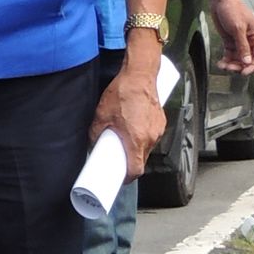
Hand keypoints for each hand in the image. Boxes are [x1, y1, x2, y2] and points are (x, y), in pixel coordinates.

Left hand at [92, 57, 168, 177]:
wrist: (140, 75)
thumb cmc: (121, 93)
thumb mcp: (101, 116)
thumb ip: (95, 133)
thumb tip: (93, 143)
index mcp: (136, 140)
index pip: (136, 169)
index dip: (127, 177)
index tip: (120, 178)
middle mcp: (150, 137)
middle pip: (142, 160)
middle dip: (131, 163)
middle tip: (119, 160)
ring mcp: (158, 129)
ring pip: (148, 148)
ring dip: (137, 150)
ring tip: (125, 143)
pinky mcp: (161, 122)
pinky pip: (152, 136)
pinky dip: (144, 138)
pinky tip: (134, 130)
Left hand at [209, 0, 253, 74]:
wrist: (220, 1)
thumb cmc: (232, 8)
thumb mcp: (238, 28)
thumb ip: (243, 46)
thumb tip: (247, 60)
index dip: (253, 65)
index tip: (244, 72)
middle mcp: (249, 40)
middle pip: (248, 59)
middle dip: (240, 66)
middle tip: (231, 68)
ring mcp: (239, 41)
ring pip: (238, 59)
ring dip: (232, 64)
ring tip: (224, 65)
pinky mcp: (230, 41)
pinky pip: (230, 54)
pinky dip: (226, 60)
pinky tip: (221, 62)